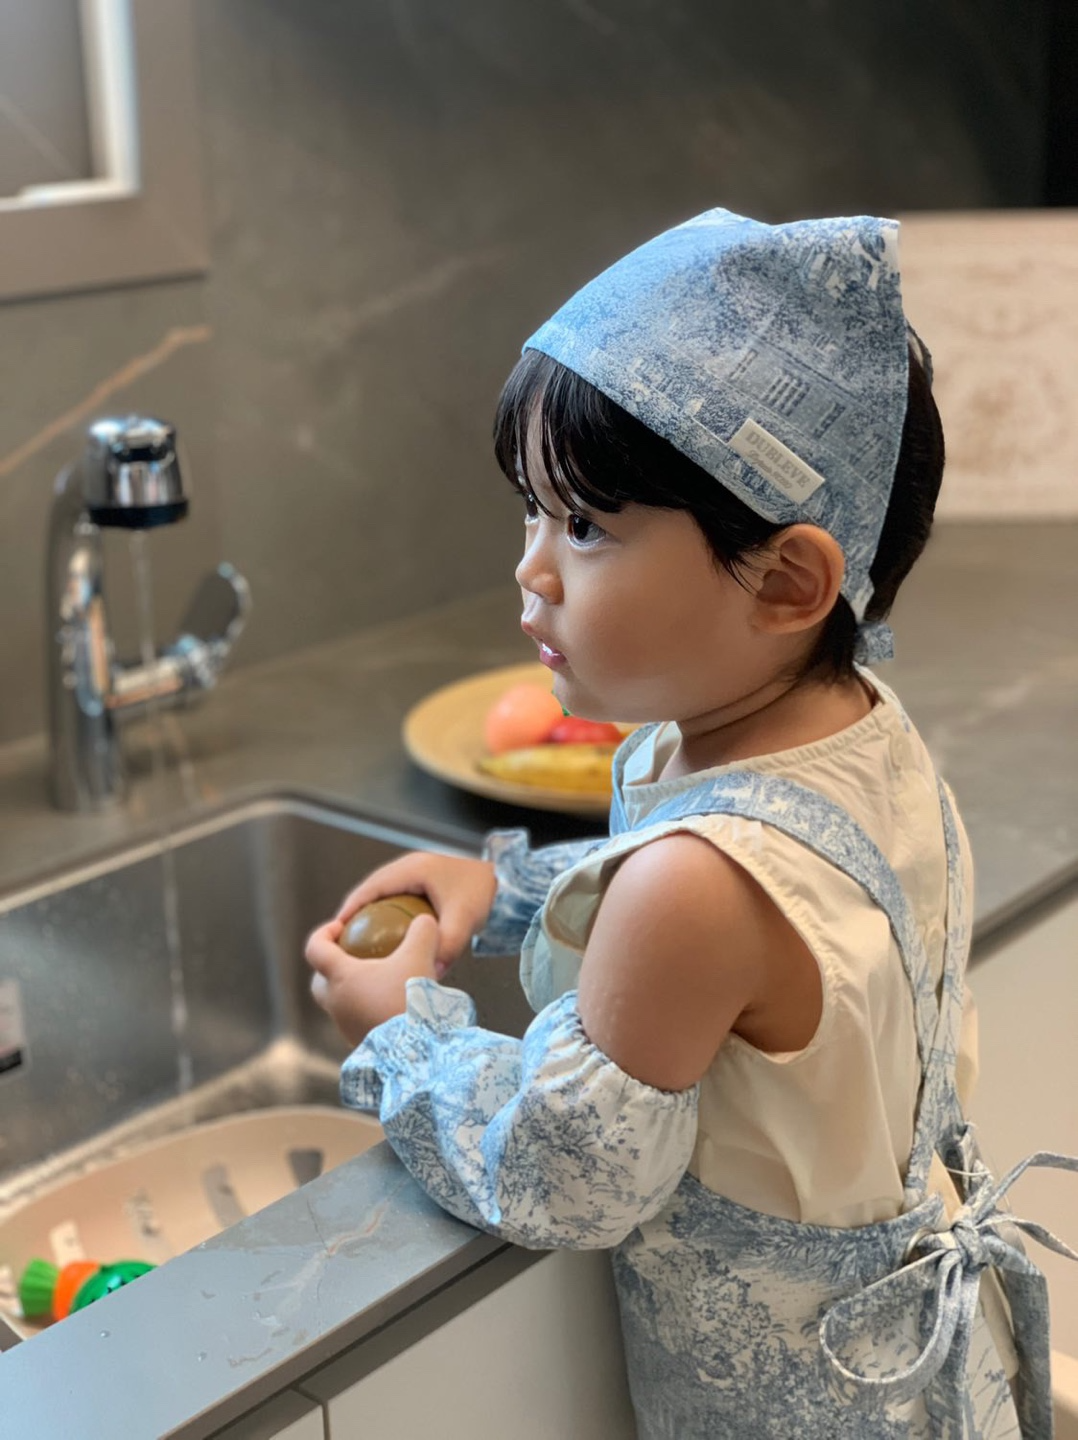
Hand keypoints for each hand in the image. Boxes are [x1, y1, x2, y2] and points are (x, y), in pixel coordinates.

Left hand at [306, 912, 439, 1046]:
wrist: (414, 1050)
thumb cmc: (410, 999)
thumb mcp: (421, 955)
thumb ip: (422, 931)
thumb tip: (424, 921)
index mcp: (340, 978)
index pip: (315, 949)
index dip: (323, 932)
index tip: (341, 926)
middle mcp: (336, 1003)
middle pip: (320, 982)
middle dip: (330, 967)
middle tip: (354, 957)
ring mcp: (345, 1026)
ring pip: (339, 1004)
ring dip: (352, 990)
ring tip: (380, 982)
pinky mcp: (360, 1043)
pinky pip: (357, 1020)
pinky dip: (367, 1009)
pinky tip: (393, 1005)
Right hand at [333, 851, 496, 980]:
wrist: (510, 885)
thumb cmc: (485, 896)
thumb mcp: (463, 922)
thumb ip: (445, 947)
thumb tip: (428, 973)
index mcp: (413, 868)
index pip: (370, 888)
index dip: (351, 909)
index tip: (336, 931)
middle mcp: (412, 865)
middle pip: (372, 889)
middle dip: (355, 912)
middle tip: (342, 939)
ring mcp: (419, 870)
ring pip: (383, 891)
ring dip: (369, 911)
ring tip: (358, 939)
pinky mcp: (427, 880)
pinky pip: (397, 895)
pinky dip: (386, 911)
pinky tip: (385, 934)